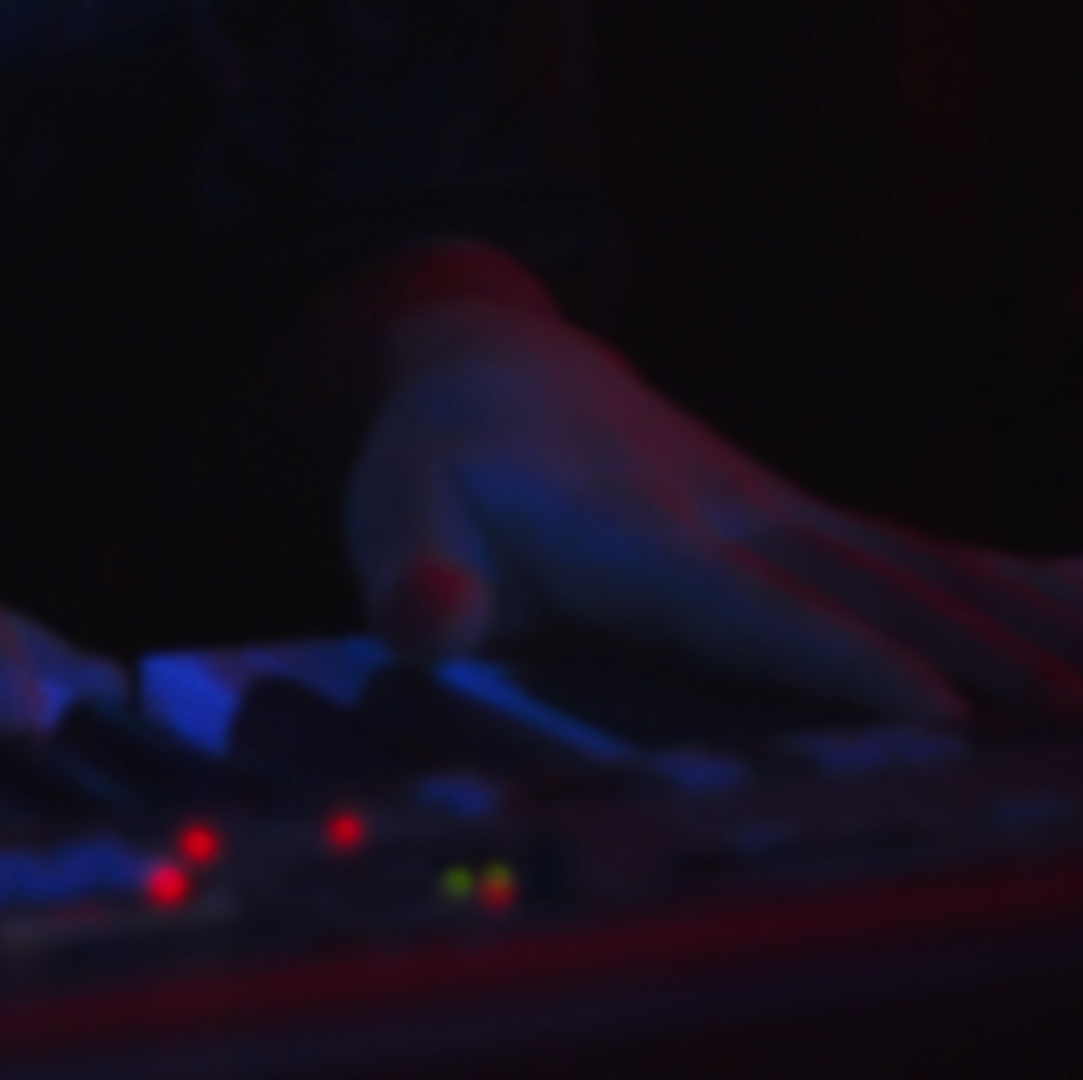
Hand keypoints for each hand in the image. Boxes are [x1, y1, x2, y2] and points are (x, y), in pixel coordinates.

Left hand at [345, 300, 1082, 718]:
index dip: (842, 659)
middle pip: (875, 591)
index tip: (941, 709)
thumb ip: (415, 572)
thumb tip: (428, 625)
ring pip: (920, 567)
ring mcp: (780, 513)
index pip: (754, 609)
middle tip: (1080, 722)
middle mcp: (735, 520)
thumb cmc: (441, 462)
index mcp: (641, 539)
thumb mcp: (397, 511)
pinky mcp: (801, 520)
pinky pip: (918, 552)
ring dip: (1024, 621)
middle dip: (985, 653)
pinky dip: (1012, 581)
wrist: (492, 367)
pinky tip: (1082, 606)